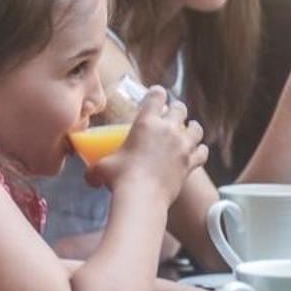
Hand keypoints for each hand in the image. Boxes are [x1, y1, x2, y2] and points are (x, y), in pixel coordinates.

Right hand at [90, 88, 206, 194]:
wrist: (142, 197)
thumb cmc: (120, 178)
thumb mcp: (103, 168)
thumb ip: (96, 169)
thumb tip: (88, 178)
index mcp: (146, 122)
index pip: (157, 96)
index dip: (157, 93)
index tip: (157, 94)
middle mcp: (167, 129)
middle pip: (180, 108)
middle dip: (176, 110)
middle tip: (172, 116)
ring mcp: (182, 145)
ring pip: (196, 128)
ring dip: (192, 128)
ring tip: (188, 132)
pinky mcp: (190, 162)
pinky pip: (203, 151)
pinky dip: (200, 151)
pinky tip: (196, 153)